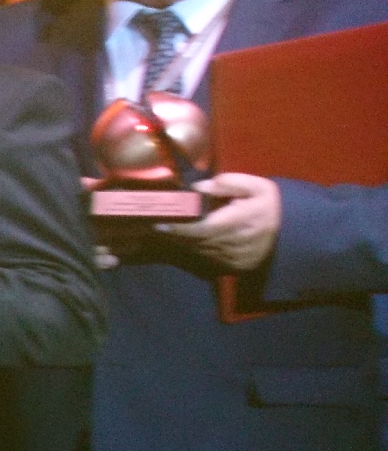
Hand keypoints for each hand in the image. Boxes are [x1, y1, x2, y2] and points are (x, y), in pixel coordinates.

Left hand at [154, 172, 280, 276]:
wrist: (293, 232)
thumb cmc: (270, 205)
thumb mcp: (256, 186)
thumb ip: (228, 183)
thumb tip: (199, 187)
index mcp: (240, 221)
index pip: (202, 228)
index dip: (178, 227)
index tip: (159, 222)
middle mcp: (235, 243)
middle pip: (196, 241)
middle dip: (176, 233)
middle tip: (158, 223)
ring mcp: (235, 258)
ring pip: (200, 250)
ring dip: (184, 241)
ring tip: (168, 229)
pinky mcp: (235, 267)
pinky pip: (209, 258)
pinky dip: (198, 248)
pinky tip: (189, 238)